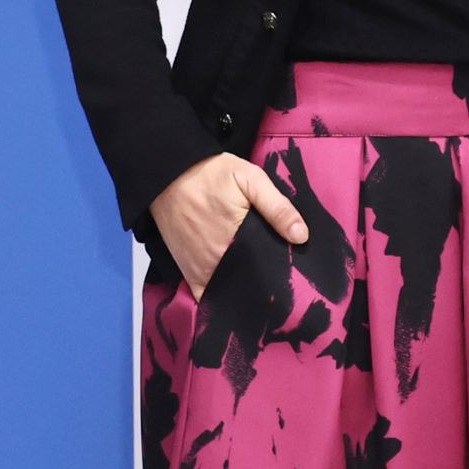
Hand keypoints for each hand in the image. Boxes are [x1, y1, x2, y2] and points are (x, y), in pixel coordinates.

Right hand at [148, 151, 307, 296]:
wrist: (168, 173)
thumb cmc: (211, 174)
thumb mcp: (250, 180)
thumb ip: (277, 207)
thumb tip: (301, 236)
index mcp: (236, 241)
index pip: (266, 271)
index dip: (281, 275)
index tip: (295, 277)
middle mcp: (216, 261)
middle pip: (249, 282)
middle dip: (265, 282)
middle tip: (281, 279)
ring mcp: (199, 269)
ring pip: (229, 290)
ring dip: (243, 290)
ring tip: (260, 284)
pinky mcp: (187, 269)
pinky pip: (205, 293)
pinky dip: (219, 295)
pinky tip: (234, 291)